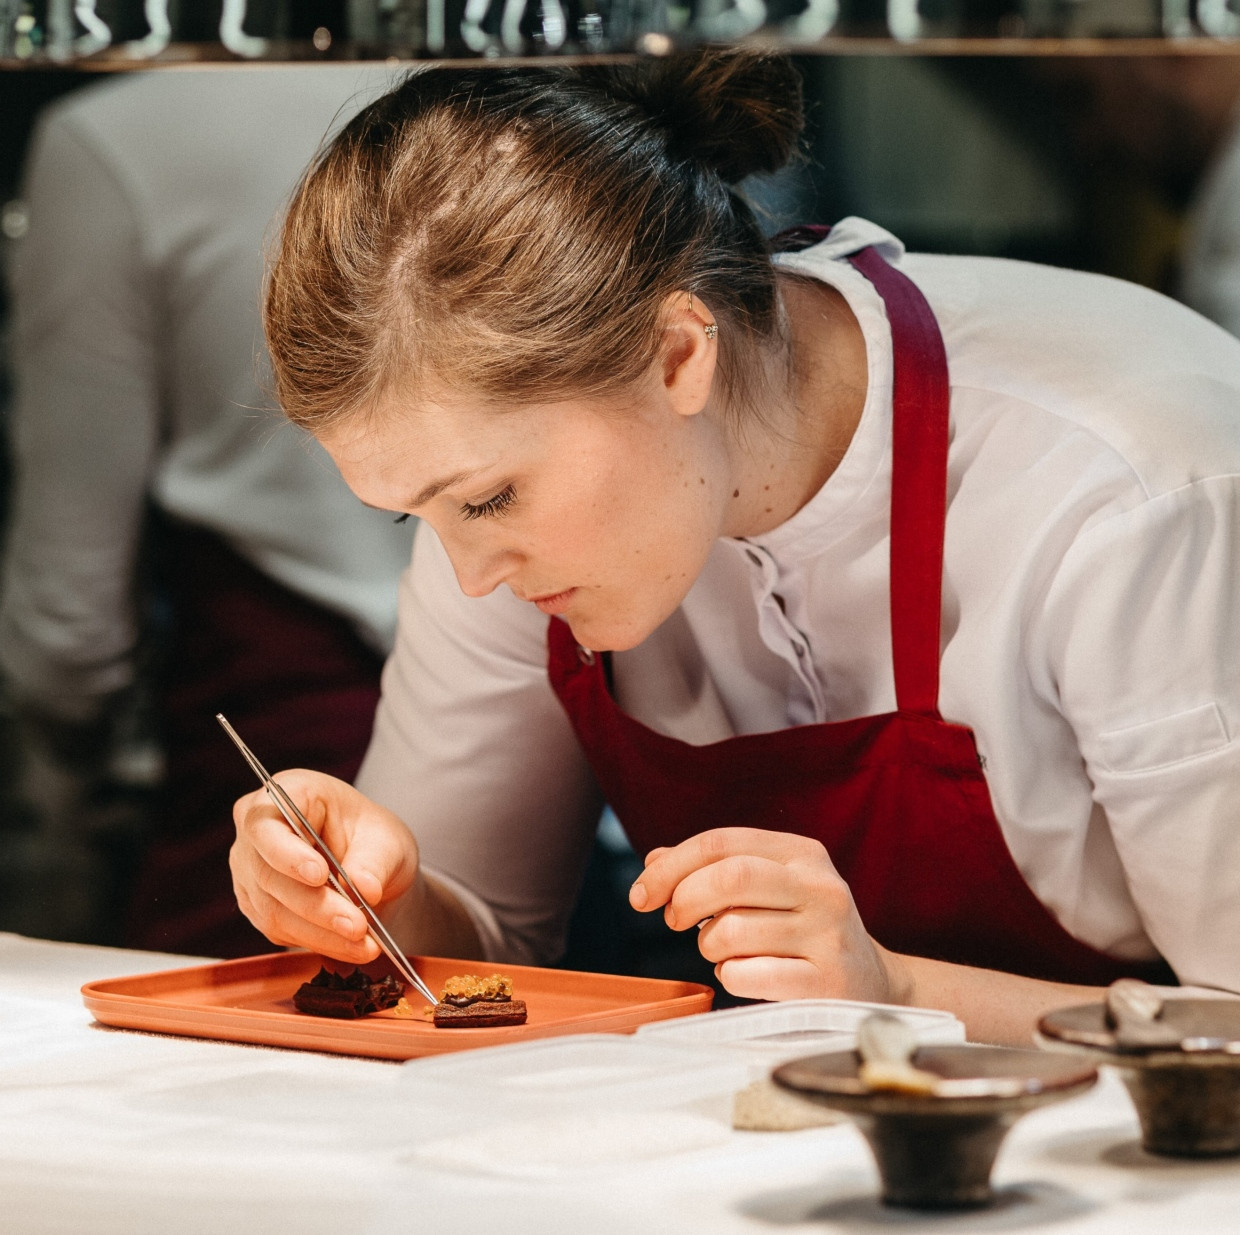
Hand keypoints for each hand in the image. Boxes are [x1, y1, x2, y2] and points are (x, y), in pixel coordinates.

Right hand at [230, 770, 420, 964]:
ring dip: (322, 932)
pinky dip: (319, 941)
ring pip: (275, 909)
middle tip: (357, 924)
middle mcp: (258, 831)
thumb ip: (374, 862)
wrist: (371, 868)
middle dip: (318, 905)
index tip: (320, 875)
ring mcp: (251, 870)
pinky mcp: (258, 905)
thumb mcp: (388, 840)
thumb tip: (364, 890)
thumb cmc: (374, 838)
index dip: (288, 852)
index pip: (267, 822)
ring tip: (364, 943)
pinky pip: (282, 930)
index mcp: (289, 792)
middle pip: (271, 874)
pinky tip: (351, 947)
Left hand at [628, 827, 898, 1002]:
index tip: (641, 893)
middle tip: (674, 920)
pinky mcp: (825, 984)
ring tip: (722, 950)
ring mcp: (828, 936)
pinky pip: (747, 975)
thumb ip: (714, 869)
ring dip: (709, 945)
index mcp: (803, 853)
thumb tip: (654, 862)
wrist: (874, 987)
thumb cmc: (805, 931)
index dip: (671, 866)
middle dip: (684, 899)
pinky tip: (744, 974)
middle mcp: (820, 888)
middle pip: (730, 877)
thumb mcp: (770, 888)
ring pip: (732, 930)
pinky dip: (729, 976)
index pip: (722, 842)